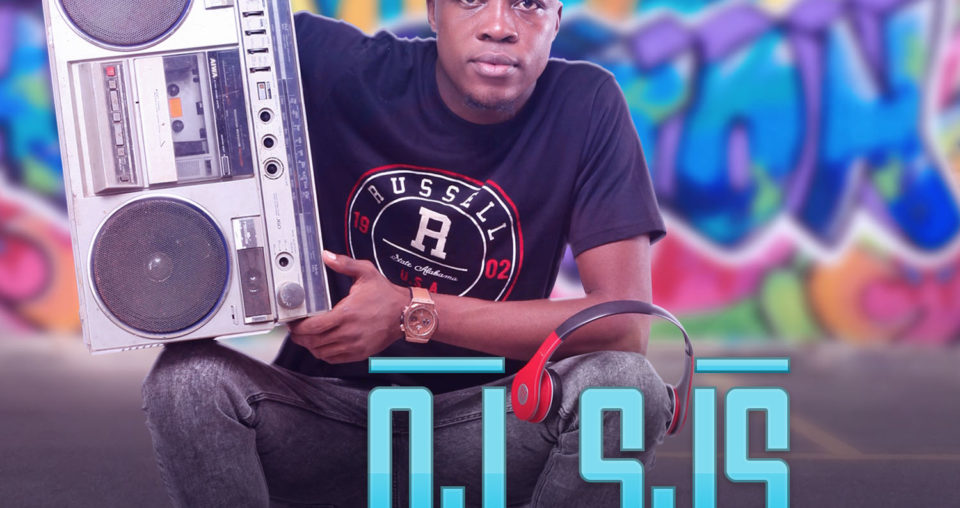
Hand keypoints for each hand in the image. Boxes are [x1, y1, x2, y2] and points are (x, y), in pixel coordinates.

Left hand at [288, 251, 408, 362]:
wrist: (406, 313)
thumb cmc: (387, 295)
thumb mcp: (366, 273)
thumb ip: (344, 264)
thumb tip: (327, 256)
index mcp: (346, 313)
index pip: (313, 326)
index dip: (298, 327)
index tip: (294, 322)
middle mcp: (348, 332)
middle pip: (314, 342)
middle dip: (300, 337)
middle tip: (296, 330)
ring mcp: (354, 345)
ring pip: (322, 353)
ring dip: (311, 346)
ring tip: (307, 338)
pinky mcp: (359, 353)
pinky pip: (334, 359)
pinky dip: (324, 354)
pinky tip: (322, 345)